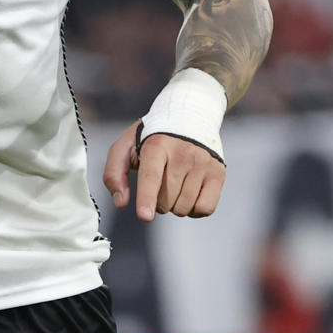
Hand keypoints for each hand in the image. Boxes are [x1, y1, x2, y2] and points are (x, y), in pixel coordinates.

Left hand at [103, 122, 225, 222]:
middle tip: (158, 183)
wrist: (189, 116)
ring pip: (183, 207)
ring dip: (174, 206)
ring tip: (174, 185)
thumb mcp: (125, 146)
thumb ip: (114, 173)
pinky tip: (189, 194)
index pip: (151, 176)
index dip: (147, 197)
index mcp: (157, 145)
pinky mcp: (218, 173)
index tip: (144, 216)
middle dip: (156, 201)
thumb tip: (122, 203)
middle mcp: (183, 153)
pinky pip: (204, 209)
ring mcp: (203, 163)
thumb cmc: (151, 139)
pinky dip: (193, 210)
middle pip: (165, 200)